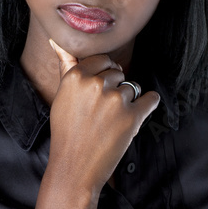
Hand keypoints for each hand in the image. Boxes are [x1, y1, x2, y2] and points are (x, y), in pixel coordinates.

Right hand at [46, 38, 160, 195]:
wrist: (74, 168)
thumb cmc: (66, 133)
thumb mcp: (61, 97)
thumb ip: (66, 66)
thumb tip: (56, 40)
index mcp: (76, 76)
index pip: (102, 60)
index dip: (103, 75)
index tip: (99, 92)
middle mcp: (96, 84)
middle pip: (117, 73)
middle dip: (114, 88)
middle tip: (102, 112)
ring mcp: (115, 100)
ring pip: (132, 87)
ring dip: (127, 102)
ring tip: (112, 121)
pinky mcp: (133, 117)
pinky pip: (150, 99)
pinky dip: (148, 105)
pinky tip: (136, 115)